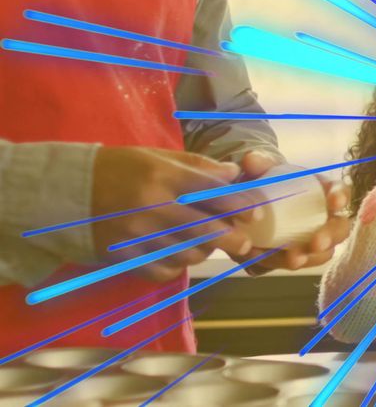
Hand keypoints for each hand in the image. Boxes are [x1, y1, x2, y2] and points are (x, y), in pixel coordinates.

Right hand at [90, 146, 259, 282]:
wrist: (68, 191)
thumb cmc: (120, 169)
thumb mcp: (158, 157)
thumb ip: (198, 166)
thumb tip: (234, 174)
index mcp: (161, 175)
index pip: (214, 191)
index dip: (240, 203)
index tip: (254, 213)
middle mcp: (151, 206)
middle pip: (206, 229)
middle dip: (232, 238)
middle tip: (244, 243)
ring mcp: (137, 235)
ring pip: (188, 253)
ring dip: (203, 251)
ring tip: (204, 244)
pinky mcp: (124, 257)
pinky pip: (165, 271)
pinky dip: (177, 266)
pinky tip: (176, 254)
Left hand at [225, 151, 350, 273]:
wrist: (248, 203)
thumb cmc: (265, 181)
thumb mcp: (262, 168)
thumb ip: (259, 162)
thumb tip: (251, 160)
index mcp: (323, 192)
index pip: (340, 192)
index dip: (341, 197)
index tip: (335, 202)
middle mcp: (324, 218)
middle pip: (340, 229)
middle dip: (330, 237)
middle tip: (316, 242)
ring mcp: (312, 241)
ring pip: (321, 253)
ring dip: (310, 258)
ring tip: (294, 259)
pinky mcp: (293, 256)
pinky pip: (292, 263)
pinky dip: (280, 263)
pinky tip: (265, 260)